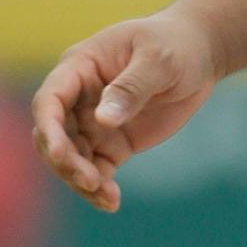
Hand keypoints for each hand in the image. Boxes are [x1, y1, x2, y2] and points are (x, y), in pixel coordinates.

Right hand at [30, 10, 220, 212]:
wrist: (198, 56)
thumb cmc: (175, 45)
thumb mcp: (159, 60)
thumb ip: (132, 87)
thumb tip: (102, 120)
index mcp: (80, 66)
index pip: (50, 99)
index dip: (49, 127)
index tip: (60, 153)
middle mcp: (78, 97)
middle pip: (52, 136)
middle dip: (64, 162)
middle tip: (91, 180)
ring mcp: (92, 123)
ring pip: (70, 159)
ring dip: (80, 181)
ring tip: (107, 197)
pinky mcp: (110, 144)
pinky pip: (95, 171)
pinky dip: (98, 189)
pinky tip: (111, 202)